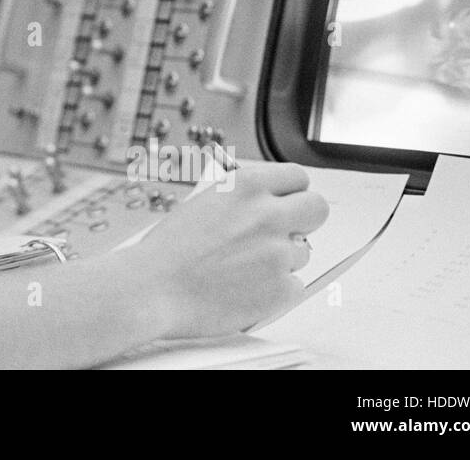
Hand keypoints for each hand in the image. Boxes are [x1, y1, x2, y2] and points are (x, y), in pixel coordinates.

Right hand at [126, 163, 328, 338]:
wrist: (151, 288)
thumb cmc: (168, 249)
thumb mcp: (202, 203)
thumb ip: (241, 200)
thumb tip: (267, 204)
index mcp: (246, 186)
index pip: (298, 177)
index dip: (291, 192)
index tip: (286, 202)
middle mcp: (267, 215)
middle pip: (317, 208)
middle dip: (304, 220)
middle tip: (284, 232)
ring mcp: (278, 253)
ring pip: (304, 252)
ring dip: (283, 260)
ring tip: (245, 269)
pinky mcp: (282, 289)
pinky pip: (295, 286)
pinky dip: (276, 291)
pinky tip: (246, 289)